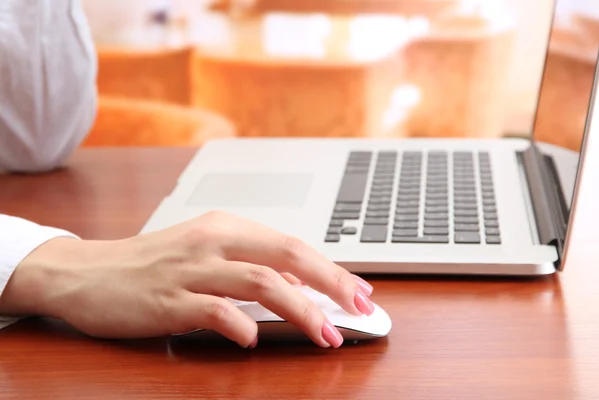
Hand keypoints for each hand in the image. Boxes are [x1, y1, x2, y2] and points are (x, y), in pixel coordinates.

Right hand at [0, 211, 373, 348]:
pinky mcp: (167, 301)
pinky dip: (240, 326)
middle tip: (361, 309)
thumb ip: (247, 263)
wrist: (85, 272)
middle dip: (332, 283)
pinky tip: (252, 341)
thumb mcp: (203, 251)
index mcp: (225, 227)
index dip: (331, 268)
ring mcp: (190, 271)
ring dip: (300, 310)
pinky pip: (214, 311)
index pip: (292, 243)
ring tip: (325, 334)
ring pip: (260, 282)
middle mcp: (212, 241)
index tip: (359, 292)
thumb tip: (299, 286)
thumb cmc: (151, 264)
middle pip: (287, 254)